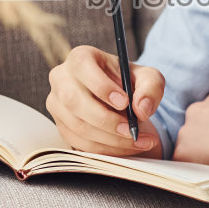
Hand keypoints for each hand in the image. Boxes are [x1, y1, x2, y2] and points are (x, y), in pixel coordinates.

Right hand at [46, 45, 163, 157]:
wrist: (120, 101)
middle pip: (74, 101)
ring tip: (138, 141)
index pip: (83, 67)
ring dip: (110, 139)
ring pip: (78, 126)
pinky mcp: (61, 126)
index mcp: (81, 58)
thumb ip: (151, 88)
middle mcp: (62, 78)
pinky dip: (105, 149)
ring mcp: (57, 104)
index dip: (102, 86)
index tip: (124, 102)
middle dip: (106, 120)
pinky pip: (78, 143)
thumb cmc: (130, 84)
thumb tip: (141, 109)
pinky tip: (126, 147)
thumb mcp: (148, 79)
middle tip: (132, 130)